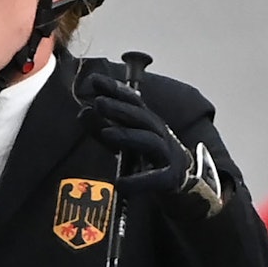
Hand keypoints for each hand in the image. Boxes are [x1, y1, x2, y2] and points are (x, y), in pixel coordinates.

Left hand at [78, 72, 222, 216]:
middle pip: (141, 118)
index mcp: (148, 123)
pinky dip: (138, 181)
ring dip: (128, 136)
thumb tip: (83, 111)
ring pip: (150, 142)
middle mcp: (160, 135)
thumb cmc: (149, 159)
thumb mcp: (124, 142)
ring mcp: (168, 156)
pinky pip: (156, 178)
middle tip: (98, 101)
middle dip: (120, 108)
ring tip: (106, 133)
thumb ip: (103, 129)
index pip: (132, 102)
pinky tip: (120, 182)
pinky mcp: (171, 179)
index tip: (94, 80)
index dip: (115, 89)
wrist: (184, 186)